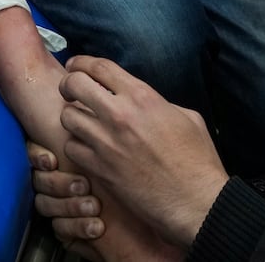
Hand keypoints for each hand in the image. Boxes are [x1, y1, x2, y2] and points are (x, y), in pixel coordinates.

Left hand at [56, 56, 228, 248]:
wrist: (195, 202)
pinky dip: (76, 145)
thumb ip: (157, 102)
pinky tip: (86, 148)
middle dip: (68, 83)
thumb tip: (139, 100)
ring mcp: (106, 142)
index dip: (82, 62)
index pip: (100, 66)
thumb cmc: (197, 161)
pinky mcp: (99, 168)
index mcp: (142, 97)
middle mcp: (119, 115)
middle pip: (74, 83)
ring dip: (72, 116)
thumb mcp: (186, 117)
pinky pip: (71, 147)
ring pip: (67, 116)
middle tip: (71, 91)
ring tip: (82, 122)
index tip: (75, 65)